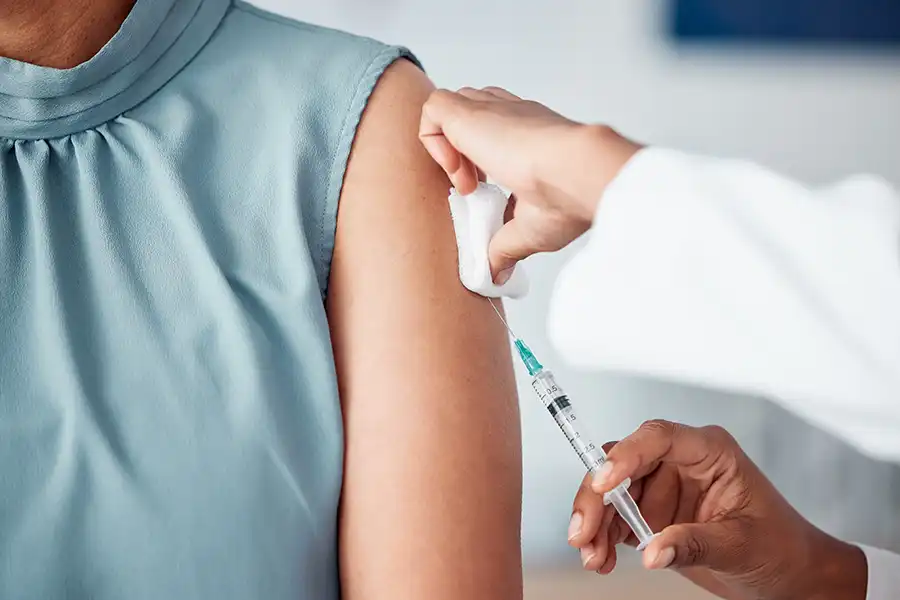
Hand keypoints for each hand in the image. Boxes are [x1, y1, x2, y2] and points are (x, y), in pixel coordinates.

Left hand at [419, 87, 640, 281]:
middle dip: (461, 152)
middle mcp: (511, 116)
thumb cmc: (568, 198)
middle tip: (474, 189)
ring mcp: (492, 110)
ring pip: (450, 109)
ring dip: (447, 148)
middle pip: (471, 115)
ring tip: (466, 184)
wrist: (578, 174)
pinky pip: (433, 110)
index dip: (480, 161)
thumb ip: (506, 247)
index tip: (486, 192)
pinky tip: (455, 173)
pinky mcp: (470, 111)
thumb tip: (497, 275)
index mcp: (530, 137)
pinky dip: (433, 141)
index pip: (496, 133)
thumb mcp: (530, 229)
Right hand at [568, 420, 867, 599]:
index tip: (603, 483)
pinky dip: (603, 537)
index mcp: (709, 452)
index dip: (626, 456)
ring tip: (592, 555)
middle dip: (597, 497)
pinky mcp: (653, 512)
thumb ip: (694, 544)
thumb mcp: (740, 546)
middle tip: (583, 530)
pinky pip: (616, 517)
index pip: (658, 438)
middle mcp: (680, 462)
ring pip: (611, 491)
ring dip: (595, 522)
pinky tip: (601, 557)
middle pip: (623, 464)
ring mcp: (664, 486)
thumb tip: (651, 551)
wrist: (788, 576)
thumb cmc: (780, 547)